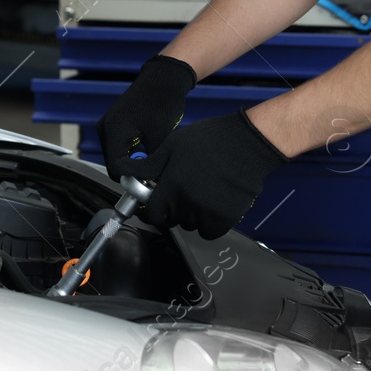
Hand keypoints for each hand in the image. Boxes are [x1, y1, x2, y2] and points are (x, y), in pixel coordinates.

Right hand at [97, 53, 196, 179]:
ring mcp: (107, 126)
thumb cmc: (163, 103)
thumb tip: (151, 181)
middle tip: (153, 166)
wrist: (162, 78)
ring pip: (116, 156)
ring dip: (133, 159)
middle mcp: (105, 129)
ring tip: (152, 151)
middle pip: (113, 164)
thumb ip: (152, 160)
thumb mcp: (161, 136)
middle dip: (132, 169)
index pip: (115, 170)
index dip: (132, 178)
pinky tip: (147, 143)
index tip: (149, 178)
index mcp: (113, 131)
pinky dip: (131, 150)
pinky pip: (118, 146)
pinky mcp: (112, 124)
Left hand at [128, 109, 288, 238]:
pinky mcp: (226, 219)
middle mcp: (188, 205)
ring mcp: (208, 214)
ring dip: (190, 215)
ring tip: (200, 191)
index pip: (152, 214)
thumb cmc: (209, 140)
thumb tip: (124, 172)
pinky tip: (212, 202)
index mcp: (172, 187)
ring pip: (190, 225)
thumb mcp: (172, 146)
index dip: (151, 209)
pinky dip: (208, 222)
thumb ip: (148, 165)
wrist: (247, 143)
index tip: (155, 202)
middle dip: (171, 209)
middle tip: (181, 189)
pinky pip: (209, 231)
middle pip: (170, 220)